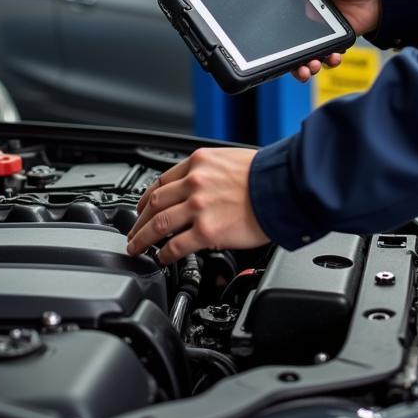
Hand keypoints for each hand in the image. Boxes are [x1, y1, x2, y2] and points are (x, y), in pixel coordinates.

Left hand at [125, 148, 268, 262]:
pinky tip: (162, 258)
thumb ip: (210, 171)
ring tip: (136, 248)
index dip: (148, 197)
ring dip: (142, 239)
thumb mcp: (231, 159)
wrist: (284, 187)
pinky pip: (176, 246)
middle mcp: (195, 183)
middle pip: (154, 203)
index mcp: (199, 162)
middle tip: (133, 231)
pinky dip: (164, 254)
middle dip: (139, 220)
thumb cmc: (266, 174)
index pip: (162, 181)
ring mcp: (199, 207)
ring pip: (158, 224)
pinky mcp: (207, 231)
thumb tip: (200, 186)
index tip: (143, 207)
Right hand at [259, 0, 381, 80]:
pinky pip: (322, 56)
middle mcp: (300, 12)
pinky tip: (330, 59)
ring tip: (308, 67)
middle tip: (284, 58)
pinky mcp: (330, 40)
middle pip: (281, 37)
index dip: (264, 18)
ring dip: (301, 66)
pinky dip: (325, 62)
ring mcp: (315, 28)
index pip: (270, 7)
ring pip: (300, 53)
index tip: (259, 28)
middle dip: (281, 54)